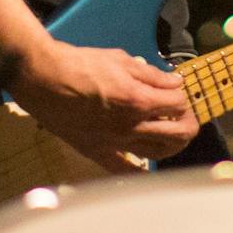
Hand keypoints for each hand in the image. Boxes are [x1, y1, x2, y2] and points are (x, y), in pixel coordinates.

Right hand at [6, 37, 199, 172]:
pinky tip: (148, 170)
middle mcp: (131, 126)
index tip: (179, 91)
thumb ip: (151, 74)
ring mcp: (115, 143)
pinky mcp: (97, 152)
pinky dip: (140, 173)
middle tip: (186, 114)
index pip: (178, 103)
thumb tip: (175, 82)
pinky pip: (124, 171)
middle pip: (178, 132)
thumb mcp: (120, 59)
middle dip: (188, 122)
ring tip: (173, 133)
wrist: (44, 79)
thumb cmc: (80, 64)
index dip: (183, 95)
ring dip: (173, 143)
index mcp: (138, 99)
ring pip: (158, 152)